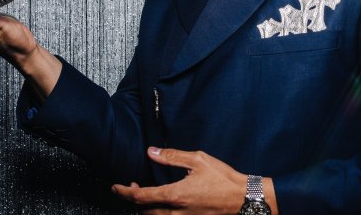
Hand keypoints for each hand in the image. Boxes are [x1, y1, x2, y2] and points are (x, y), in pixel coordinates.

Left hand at [112, 147, 246, 214]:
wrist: (244, 199)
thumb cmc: (223, 179)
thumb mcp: (198, 160)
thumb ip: (172, 156)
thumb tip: (151, 152)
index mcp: (175, 195)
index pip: (141, 196)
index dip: (125, 192)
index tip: (116, 186)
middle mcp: (176, 212)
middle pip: (144, 210)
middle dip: (132, 199)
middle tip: (129, 187)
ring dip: (145, 208)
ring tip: (143, 195)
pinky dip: (159, 213)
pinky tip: (162, 204)